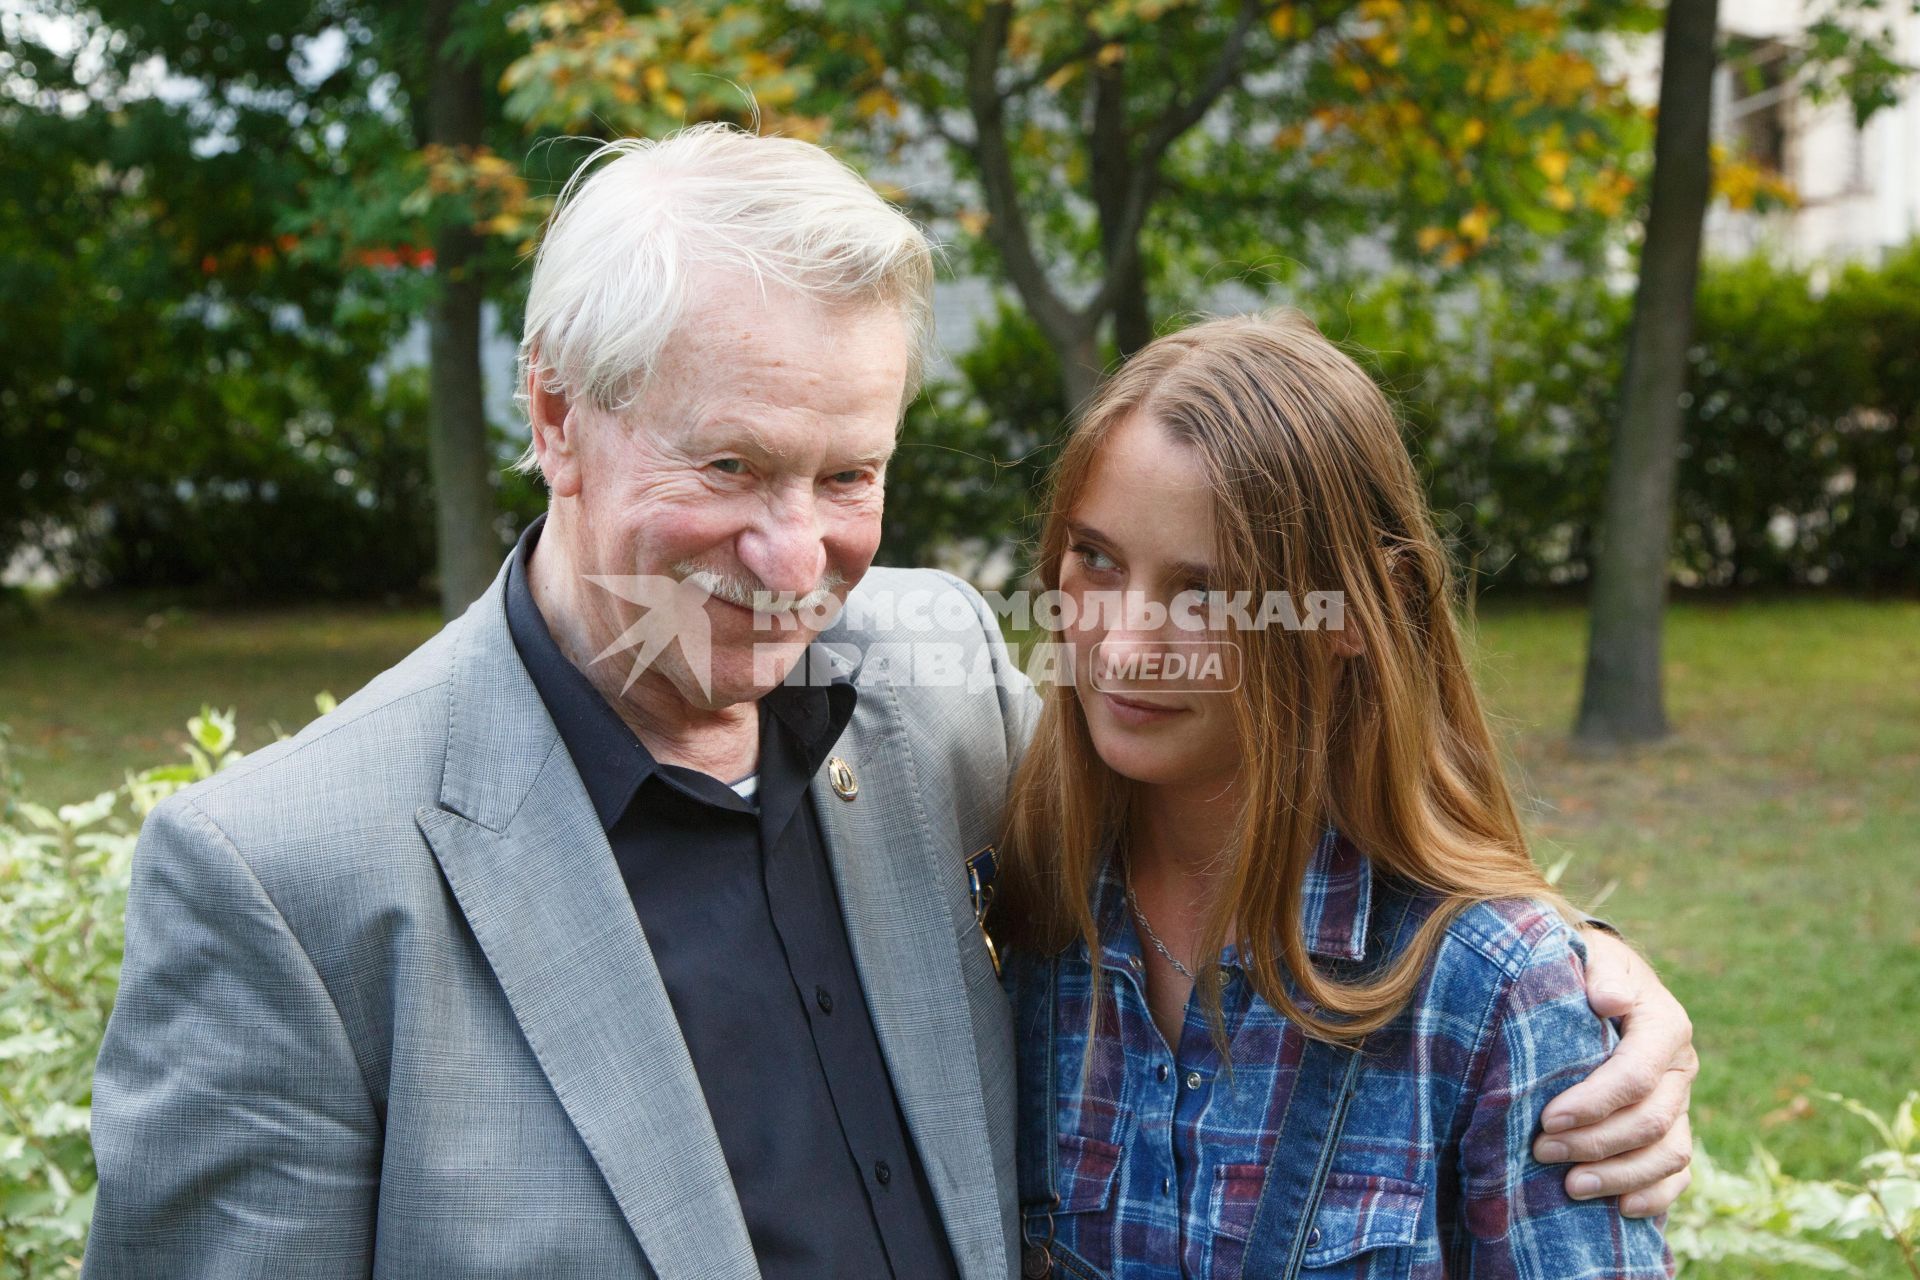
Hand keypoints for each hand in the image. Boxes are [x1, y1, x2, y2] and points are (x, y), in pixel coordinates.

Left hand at [1532, 928, 1696, 1216]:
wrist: (1599, 981)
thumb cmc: (1585, 968)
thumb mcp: (1592, 956)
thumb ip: (1602, 972)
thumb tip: (1607, 998)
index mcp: (1665, 1025)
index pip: (1636, 1075)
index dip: (1595, 1102)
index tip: (1548, 1118)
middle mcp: (1679, 1067)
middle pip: (1650, 1122)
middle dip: (1595, 1142)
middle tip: (1542, 1151)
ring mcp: (1680, 1101)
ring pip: (1669, 1153)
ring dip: (1620, 1176)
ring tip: (1571, 1186)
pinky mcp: (1673, 1128)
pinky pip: (1679, 1172)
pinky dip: (1656, 1194)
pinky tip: (1623, 1209)